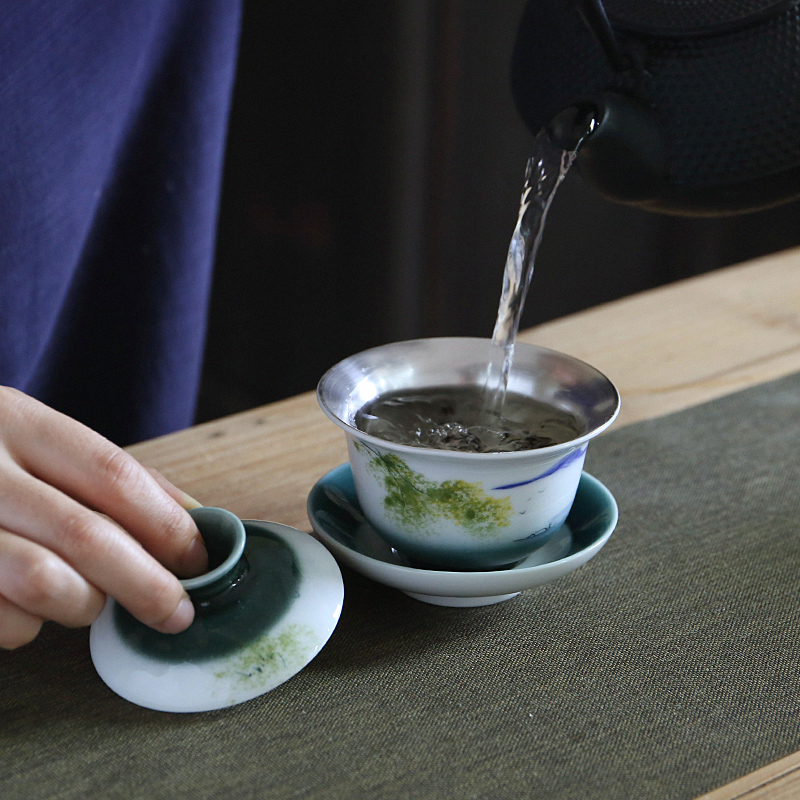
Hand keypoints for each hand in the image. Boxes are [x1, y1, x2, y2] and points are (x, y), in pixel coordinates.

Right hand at [0, 387, 207, 648]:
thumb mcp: (37, 440)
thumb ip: (114, 477)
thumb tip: (197, 517)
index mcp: (15, 421)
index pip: (112, 474)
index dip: (166, 523)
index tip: (201, 558)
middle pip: (85, 534)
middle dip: (146, 584)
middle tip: (177, 612)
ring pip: (43, 583)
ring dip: (84, 604)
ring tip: (90, 600)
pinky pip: (3, 621)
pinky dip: (28, 626)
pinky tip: (27, 607)